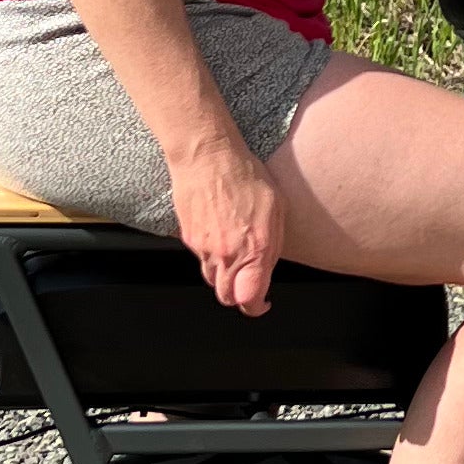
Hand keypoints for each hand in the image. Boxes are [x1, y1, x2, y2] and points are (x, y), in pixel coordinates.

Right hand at [166, 123, 281, 315]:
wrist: (207, 156)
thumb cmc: (245, 175)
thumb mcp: (276, 208)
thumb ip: (272, 245)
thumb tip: (266, 268)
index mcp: (253, 249)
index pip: (249, 299)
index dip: (255, 306)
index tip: (261, 303)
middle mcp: (226, 254)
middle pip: (225, 296)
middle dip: (237, 295)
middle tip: (248, 285)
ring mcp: (203, 248)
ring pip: (211, 278)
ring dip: (223, 276)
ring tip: (235, 257)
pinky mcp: (187, 238)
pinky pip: (200, 258)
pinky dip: (210, 256)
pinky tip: (220, 236)